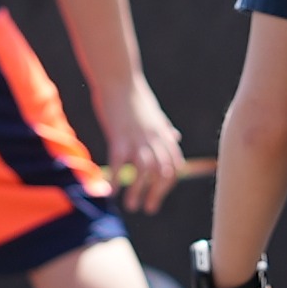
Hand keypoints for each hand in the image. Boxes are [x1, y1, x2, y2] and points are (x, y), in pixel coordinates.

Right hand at [100, 89, 186, 213]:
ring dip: (138, 192)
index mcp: (163, 135)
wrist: (119, 79)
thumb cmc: (135, 95)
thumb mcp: (156, 113)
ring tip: (131, 206)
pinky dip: (116, 180)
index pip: (174, 166)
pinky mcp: (119, 137)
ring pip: (143, 172)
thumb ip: (165, 128)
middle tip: (148, 208)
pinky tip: (111, 192)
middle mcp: (154, 139)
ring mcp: (137, 139)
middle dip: (157, 193)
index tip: (158, 194)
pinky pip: (119, 164)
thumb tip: (175, 136)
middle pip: (162, 173)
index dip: (169, 183)